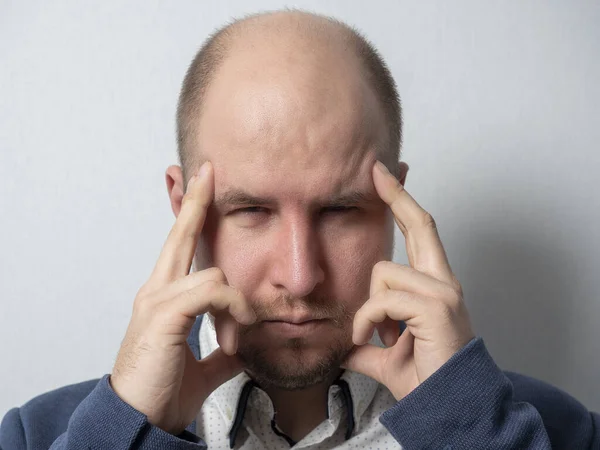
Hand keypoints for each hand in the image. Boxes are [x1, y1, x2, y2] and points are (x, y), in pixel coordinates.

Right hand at [110, 161, 255, 433]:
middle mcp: (156, 291)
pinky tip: (234, 337)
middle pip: (179, 236)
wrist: (138, 420)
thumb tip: (243, 345)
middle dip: (195, 201)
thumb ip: (222, 349)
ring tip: (244, 332)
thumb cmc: (162, 390)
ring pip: (213, 273)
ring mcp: (157, 301)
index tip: (198, 186)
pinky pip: (211, 293)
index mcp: (165, 298)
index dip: (189, 215)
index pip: (179, 247)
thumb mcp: (204, 366)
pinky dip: (232, 310)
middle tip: (207, 171)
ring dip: (239, 303)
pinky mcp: (163, 315)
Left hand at [342, 161, 474, 400]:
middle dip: (397, 194)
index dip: (404, 202)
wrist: (447, 406)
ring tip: (376, 336)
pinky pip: (383, 300)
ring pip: (383, 274)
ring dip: (369, 309)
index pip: (421, 233)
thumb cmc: (424, 376)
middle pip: (420, 224)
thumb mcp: (385, 351)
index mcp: (433, 285)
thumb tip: (344, 344)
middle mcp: (443, 281)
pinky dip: (368, 322)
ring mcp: (443, 292)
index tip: (387, 175)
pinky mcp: (436, 307)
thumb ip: (367, 340)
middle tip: (377, 168)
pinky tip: (375, 340)